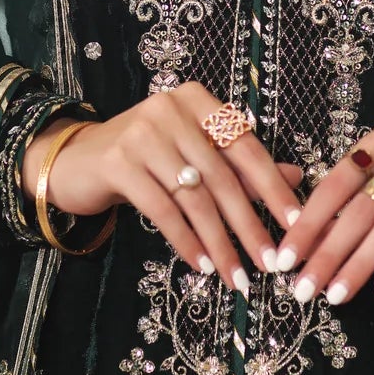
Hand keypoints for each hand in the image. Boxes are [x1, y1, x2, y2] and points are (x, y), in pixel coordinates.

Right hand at [20, 83, 303, 292]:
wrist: (76, 161)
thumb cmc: (145, 159)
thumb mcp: (194, 155)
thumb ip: (240, 165)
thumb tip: (296, 178)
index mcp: (197, 100)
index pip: (246, 146)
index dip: (273, 187)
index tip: (295, 224)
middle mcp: (170, 108)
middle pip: (222, 176)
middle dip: (248, 225)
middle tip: (268, 263)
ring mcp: (142, 133)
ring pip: (194, 197)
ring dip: (219, 242)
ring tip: (235, 274)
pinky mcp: (118, 161)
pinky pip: (162, 209)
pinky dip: (185, 240)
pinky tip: (200, 263)